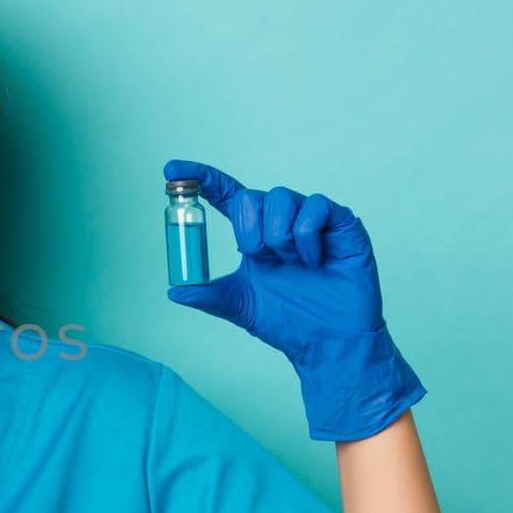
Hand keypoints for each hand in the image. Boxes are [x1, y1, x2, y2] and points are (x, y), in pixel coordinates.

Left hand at [162, 160, 424, 440]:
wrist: (328, 342)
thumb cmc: (288, 321)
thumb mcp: (239, 306)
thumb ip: (208, 295)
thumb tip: (175, 290)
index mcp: (254, 234)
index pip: (225, 195)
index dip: (200, 178)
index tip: (171, 170)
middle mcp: (280, 221)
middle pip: (251, 196)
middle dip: (248, 230)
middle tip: (260, 258)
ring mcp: (311, 219)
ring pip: (280, 197)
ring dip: (277, 235)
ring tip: (290, 263)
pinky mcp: (341, 222)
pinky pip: (315, 207)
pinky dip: (306, 237)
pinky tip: (314, 261)